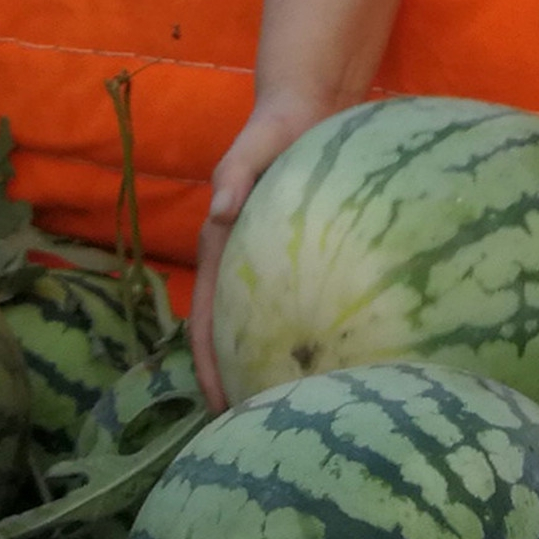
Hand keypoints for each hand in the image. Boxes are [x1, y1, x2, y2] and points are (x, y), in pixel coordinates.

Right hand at [187, 95, 334, 411]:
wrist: (308, 109)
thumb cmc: (276, 129)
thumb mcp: (254, 146)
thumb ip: (237, 174)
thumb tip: (221, 209)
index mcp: (220, 247)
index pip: (207, 318)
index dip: (208, 364)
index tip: (218, 406)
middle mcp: (241, 264)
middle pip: (232, 335)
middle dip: (235, 381)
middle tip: (255, 429)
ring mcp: (269, 265)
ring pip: (261, 327)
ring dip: (264, 366)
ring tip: (289, 413)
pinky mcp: (300, 260)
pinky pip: (295, 307)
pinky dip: (299, 338)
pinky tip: (331, 366)